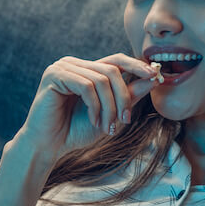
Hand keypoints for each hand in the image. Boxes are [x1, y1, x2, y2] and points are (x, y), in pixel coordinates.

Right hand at [19, 53, 159, 159]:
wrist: (49, 145)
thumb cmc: (76, 131)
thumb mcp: (110, 112)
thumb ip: (129, 95)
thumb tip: (153, 78)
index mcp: (86, 69)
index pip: (116, 59)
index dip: (136, 65)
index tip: (155, 75)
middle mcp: (73, 64)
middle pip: (112, 70)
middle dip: (123, 97)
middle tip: (125, 120)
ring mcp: (62, 67)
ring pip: (101, 80)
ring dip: (109, 107)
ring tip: (107, 127)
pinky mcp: (54, 75)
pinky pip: (86, 86)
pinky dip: (95, 106)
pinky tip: (93, 121)